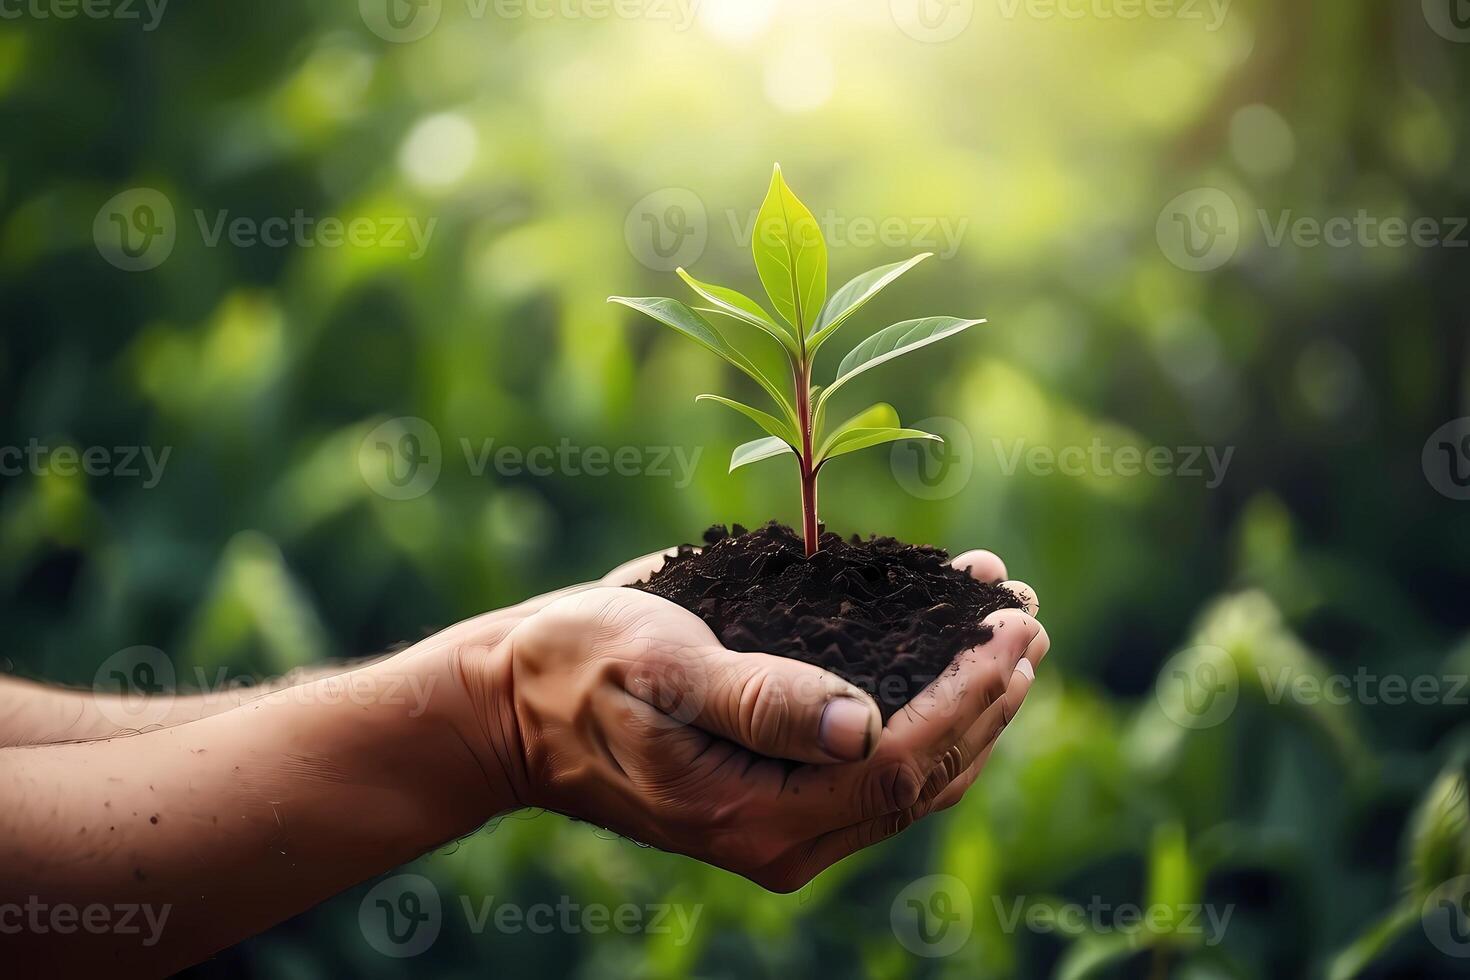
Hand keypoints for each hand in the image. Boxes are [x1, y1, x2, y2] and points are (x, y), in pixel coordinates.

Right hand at [451, 548, 1048, 891]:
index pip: (897, 768)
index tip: (1010, 629)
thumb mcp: (661, 667)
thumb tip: (865, 726)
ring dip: (968, 704)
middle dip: (987, 698)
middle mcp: (781, 833)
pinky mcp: (778, 789)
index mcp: (754, 813)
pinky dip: (923, 706)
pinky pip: (873, 761)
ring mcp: (783, 818)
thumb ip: (761, 699)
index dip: (968, 700)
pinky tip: (944, 650)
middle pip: (921, 777)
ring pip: (908, 774)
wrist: (515, 704)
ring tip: (1009, 630)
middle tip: (1027, 620)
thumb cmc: (577, 669)